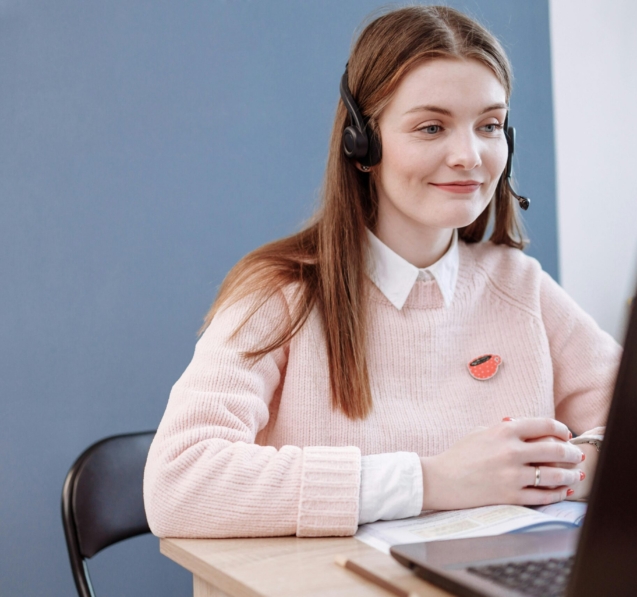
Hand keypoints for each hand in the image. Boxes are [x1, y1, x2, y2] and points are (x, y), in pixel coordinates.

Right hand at [420, 418, 584, 509]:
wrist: (441, 479)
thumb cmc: (460, 454)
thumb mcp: (481, 432)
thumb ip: (506, 429)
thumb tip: (532, 430)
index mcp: (504, 431)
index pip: (544, 425)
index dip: (561, 429)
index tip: (566, 434)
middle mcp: (511, 451)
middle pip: (555, 450)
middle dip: (571, 453)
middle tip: (576, 455)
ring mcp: (512, 475)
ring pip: (554, 475)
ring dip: (570, 475)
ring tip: (575, 474)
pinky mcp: (510, 496)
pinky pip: (543, 496)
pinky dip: (557, 494)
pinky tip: (563, 491)